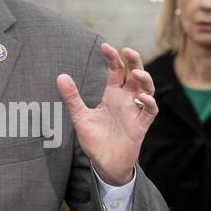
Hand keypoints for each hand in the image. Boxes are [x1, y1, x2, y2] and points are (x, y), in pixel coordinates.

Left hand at [57, 44, 156, 185]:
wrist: (104, 163)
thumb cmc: (95, 140)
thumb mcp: (80, 117)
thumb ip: (72, 98)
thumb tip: (60, 76)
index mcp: (112, 95)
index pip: (116, 70)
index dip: (113, 57)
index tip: (106, 47)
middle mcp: (125, 100)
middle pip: (136, 74)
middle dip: (135, 61)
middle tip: (128, 51)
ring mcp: (135, 111)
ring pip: (147, 89)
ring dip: (145, 79)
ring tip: (136, 73)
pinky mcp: (141, 125)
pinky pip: (150, 111)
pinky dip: (148, 102)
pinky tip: (140, 98)